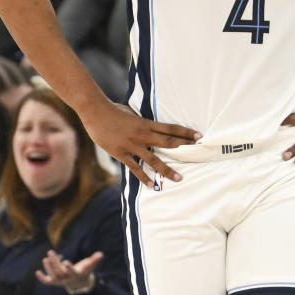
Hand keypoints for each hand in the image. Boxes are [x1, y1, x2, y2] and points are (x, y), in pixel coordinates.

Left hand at [36, 250, 101, 294]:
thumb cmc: (85, 270)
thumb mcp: (90, 265)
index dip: (69, 268)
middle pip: (59, 272)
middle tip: (50, 252)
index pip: (72, 272)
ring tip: (46, 258)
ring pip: (53, 276)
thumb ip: (95, 259)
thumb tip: (100, 254)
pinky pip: (47, 282)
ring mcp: (60, 281)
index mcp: (76, 274)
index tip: (65, 261)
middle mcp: (67, 279)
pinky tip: (37, 272)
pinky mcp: (54, 282)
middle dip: (54, 263)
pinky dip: (42, 278)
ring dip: (48, 268)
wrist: (79, 282)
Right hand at [79, 101, 200, 186]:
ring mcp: (132, 145)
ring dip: (168, 169)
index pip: (171, 128)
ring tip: (179, 178)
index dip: (185, 132)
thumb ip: (142, 121)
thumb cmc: (113, 110)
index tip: (198, 136)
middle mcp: (143, 135)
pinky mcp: (121, 153)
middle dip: (184, 148)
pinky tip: (152, 185)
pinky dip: (144, 177)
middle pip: (168, 143)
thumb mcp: (132, 113)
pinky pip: (135, 168)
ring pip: (154, 159)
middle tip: (198, 153)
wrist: (96, 112)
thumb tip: (149, 124)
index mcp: (146, 123)